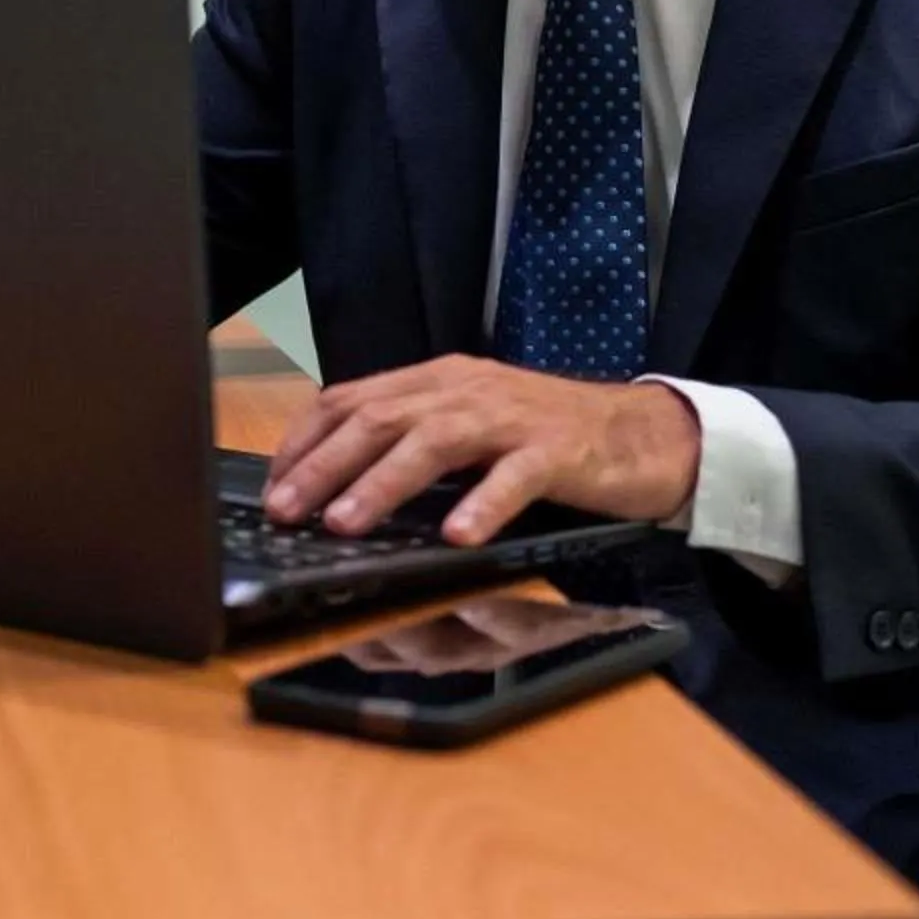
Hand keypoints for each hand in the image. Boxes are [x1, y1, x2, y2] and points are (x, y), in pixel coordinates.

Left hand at [263, 356, 703, 546]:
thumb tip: (338, 484)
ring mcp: (512, 418)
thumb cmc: (551, 437)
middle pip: (380, 418)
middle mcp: (467, 390)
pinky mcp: (557, 451)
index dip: (304, 441)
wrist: (646, 433)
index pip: (352, 399)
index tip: (272, 485)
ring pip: (434, 442)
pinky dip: (481, 505)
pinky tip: (457, 537)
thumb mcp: (472, 426)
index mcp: (439, 381)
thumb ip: (415, 440)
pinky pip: (514, 477)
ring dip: (382, 483)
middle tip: (286, 510)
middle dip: (324, 465)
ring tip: (345, 522)